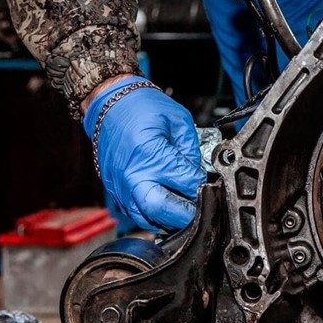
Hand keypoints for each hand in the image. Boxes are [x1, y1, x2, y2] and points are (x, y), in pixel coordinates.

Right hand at [83, 76, 204, 231]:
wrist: (108, 102)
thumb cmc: (141, 106)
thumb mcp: (179, 122)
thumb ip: (192, 152)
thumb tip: (203, 175)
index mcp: (150, 155)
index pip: (187, 185)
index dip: (204, 188)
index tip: (214, 187)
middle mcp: (132, 175)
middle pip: (163, 211)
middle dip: (187, 215)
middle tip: (202, 210)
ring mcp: (121, 186)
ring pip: (147, 219)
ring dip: (170, 220)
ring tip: (186, 210)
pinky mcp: (115, 190)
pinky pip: (135, 213)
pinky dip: (153, 216)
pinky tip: (168, 207)